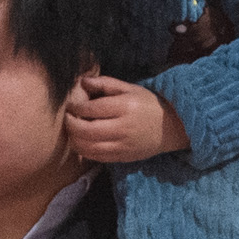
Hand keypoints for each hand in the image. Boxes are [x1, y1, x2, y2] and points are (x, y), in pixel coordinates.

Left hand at [66, 74, 187, 164]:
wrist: (170, 128)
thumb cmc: (148, 105)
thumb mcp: (130, 88)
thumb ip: (106, 83)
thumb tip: (83, 81)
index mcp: (125, 107)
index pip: (92, 109)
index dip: (76, 107)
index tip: (70, 105)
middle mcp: (123, 128)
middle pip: (86, 130)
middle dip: (71, 124)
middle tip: (67, 117)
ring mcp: (122, 145)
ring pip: (88, 147)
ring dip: (74, 139)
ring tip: (73, 130)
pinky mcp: (122, 157)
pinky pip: (96, 157)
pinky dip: (83, 150)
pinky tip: (81, 142)